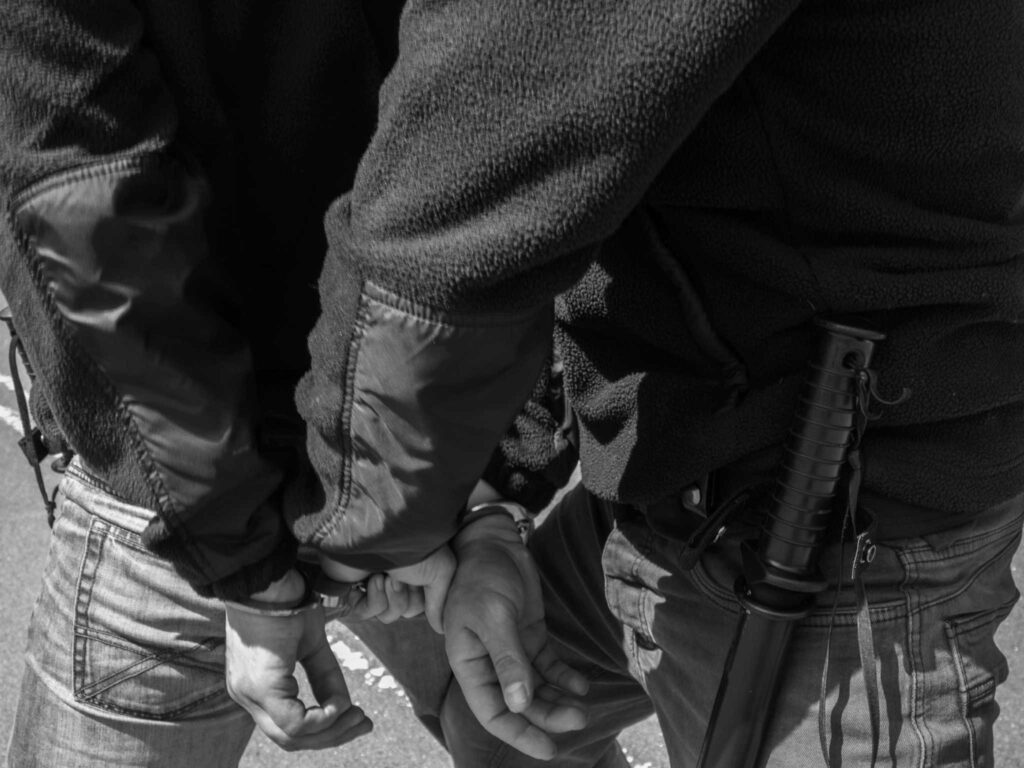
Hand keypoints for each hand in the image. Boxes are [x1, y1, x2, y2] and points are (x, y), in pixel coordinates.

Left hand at [224, 569, 372, 750]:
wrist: (270, 579)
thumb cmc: (286, 602)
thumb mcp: (311, 644)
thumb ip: (324, 677)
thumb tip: (344, 706)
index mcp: (255, 687)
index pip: (287, 727)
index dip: (325, 730)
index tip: (357, 717)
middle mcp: (247, 697)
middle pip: (291, 739)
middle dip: (332, 736)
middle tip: (364, 724)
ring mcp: (251, 694)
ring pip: (292, 736)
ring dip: (331, 730)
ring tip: (358, 716)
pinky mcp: (262, 687)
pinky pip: (295, 722)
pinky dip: (323, 719)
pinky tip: (342, 705)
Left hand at [321, 546, 455, 631]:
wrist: (380, 533)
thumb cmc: (415, 548)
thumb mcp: (440, 572)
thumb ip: (439, 602)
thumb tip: (439, 627)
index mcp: (418, 571)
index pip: (424, 603)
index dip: (426, 598)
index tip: (424, 580)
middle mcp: (398, 576)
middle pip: (408, 611)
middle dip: (407, 596)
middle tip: (402, 575)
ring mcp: (375, 582)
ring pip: (388, 615)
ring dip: (392, 597)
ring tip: (387, 575)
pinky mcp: (355, 587)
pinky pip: (365, 613)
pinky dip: (373, 599)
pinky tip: (374, 580)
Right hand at [443, 514, 589, 759]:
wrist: (494, 543)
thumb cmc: (482, 577)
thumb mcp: (493, 617)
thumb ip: (507, 660)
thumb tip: (519, 705)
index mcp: (469, 664)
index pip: (493, 712)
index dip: (518, 733)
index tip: (548, 748)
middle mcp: (489, 663)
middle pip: (519, 704)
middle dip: (547, 716)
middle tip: (579, 720)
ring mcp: (511, 650)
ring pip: (536, 688)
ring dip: (558, 700)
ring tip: (583, 707)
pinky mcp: (529, 635)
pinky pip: (548, 665)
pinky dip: (564, 677)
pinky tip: (582, 685)